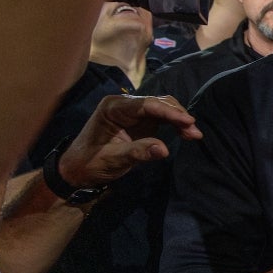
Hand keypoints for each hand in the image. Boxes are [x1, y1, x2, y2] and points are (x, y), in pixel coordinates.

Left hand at [57, 94, 201, 187]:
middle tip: (194, 132)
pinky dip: (174, 124)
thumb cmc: (90, 163)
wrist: (77, 169)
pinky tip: (185, 133)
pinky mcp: (139, 121)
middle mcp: (124, 105)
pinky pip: (161, 117)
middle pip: (158, 102)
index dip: (169, 112)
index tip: (188, 122)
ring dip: (179, 119)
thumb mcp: (112, 160)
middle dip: (178, 115)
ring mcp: (133, 112)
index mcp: (113, 108)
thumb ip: (138, 152)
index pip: (147, 104)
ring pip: (162, 107)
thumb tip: (164, 149)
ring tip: (194, 135)